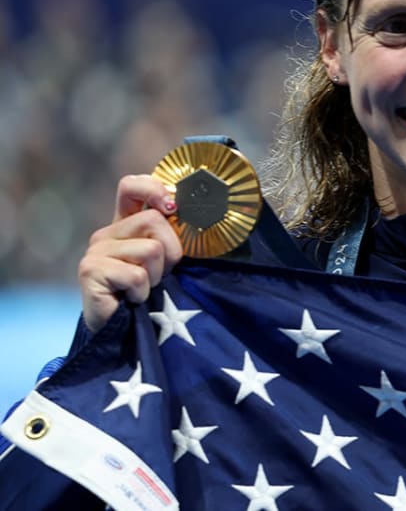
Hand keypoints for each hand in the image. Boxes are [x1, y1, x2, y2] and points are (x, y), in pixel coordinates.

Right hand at [77, 175, 183, 331]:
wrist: (125, 336)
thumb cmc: (154, 297)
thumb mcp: (168, 261)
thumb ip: (174, 235)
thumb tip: (196, 210)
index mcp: (126, 225)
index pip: (132, 186)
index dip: (154, 188)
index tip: (172, 206)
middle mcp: (107, 233)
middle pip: (155, 220)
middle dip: (171, 252)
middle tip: (160, 275)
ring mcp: (96, 251)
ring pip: (151, 249)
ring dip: (158, 275)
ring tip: (145, 289)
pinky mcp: (91, 271)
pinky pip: (137, 275)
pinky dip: (143, 292)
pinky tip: (132, 300)